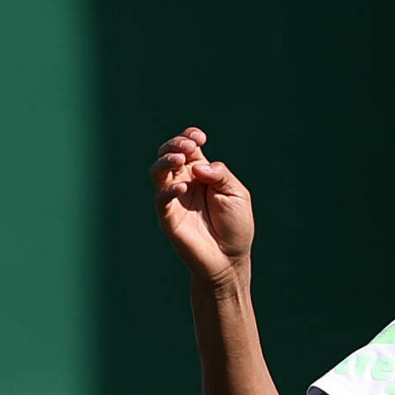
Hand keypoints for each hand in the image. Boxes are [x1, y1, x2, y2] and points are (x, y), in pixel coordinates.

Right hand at [150, 127, 253, 284]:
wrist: (229, 258)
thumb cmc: (236, 225)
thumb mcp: (236, 194)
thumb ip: (220, 175)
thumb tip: (199, 166)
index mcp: (202, 174)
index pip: (188, 149)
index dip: (188, 137)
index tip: (200, 137)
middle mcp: (185, 183)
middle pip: (169, 155)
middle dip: (175, 144)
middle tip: (189, 146)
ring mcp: (175, 199)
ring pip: (158, 173)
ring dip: (165, 161)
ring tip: (180, 159)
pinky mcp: (168, 217)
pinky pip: (160, 199)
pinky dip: (168, 190)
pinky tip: (183, 188)